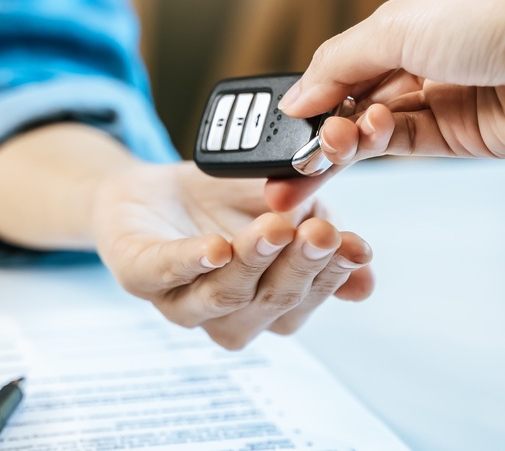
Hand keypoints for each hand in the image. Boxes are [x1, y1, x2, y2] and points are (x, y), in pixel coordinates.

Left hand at [92, 161, 373, 349]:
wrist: (152, 190)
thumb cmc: (222, 207)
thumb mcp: (284, 210)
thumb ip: (320, 237)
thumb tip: (365, 278)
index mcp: (266, 304)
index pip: (307, 300)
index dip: (334, 275)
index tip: (356, 245)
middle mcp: (227, 314)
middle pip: (270, 302)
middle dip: (300, 265)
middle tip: (322, 231)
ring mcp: (180, 301)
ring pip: (223, 296)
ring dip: (254, 262)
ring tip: (277, 228)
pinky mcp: (138, 276)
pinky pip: (165, 274)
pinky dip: (191, 262)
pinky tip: (215, 249)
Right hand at [267, 0, 504, 210]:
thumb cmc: (501, 13)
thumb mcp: (401, 22)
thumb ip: (339, 62)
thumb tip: (297, 98)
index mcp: (423, 2)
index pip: (354, 49)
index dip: (319, 82)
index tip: (290, 114)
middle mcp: (435, 46)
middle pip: (361, 91)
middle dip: (322, 123)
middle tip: (288, 160)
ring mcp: (451, 91)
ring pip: (377, 122)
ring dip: (345, 137)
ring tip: (323, 150)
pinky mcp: (466, 134)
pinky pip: (405, 142)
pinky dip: (375, 143)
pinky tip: (356, 140)